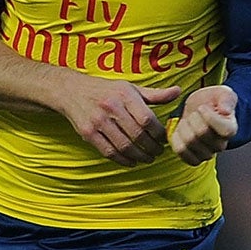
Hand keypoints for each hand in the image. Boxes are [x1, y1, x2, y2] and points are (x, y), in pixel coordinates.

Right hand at [63, 79, 181, 165]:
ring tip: (148, 158)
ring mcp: (98, 121)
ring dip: (140, 156)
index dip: (159, 133)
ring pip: (124, 146)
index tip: (164, 139)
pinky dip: (123, 160)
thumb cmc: (107, 90)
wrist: (71, 91)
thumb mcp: (130, 88)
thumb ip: (155, 94)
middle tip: (158, 152)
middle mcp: (111, 107)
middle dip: (152, 148)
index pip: (147, 119)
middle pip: (137, 135)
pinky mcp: (88, 133)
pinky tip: (132, 161)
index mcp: (124, 94)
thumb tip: (178, 92)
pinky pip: (109, 152)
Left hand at [170, 85, 238, 164]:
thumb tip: (226, 111)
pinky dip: (176, 138)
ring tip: (188, 120)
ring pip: (189, 142)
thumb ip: (227, 99)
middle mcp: (221, 145)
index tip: (203, 108)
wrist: (201, 108)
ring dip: (184, 126)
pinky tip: (181, 130)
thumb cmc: (213, 101)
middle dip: (193, 117)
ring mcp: (207, 154)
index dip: (209, 116)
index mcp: (231, 129)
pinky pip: (180, 150)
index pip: (224, 130)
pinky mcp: (193, 158)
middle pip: (201, 134)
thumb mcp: (222, 93)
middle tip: (195, 112)